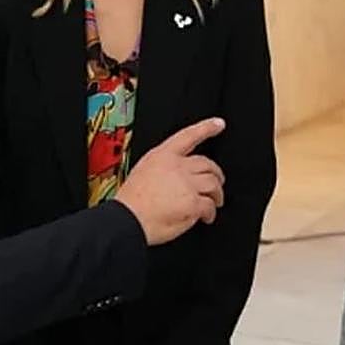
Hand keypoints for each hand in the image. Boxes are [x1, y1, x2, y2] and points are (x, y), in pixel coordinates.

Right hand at [116, 118, 225, 244]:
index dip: (206, 128)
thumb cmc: (130, 203)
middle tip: (217, 183)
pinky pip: (209, 205)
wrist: (126, 220)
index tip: (218, 124)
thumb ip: (162, 171)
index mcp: (161, 156)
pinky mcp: (193, 202)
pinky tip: (207, 217)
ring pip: (213, 183)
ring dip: (217, 194)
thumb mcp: (142, 173)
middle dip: (216, 174)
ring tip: (215, 202)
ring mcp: (186, 184)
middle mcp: (176, 166)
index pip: (188, 135)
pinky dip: (211, 212)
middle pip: (207, 164)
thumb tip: (176, 180)